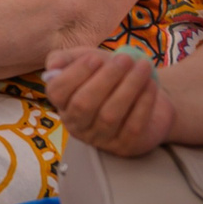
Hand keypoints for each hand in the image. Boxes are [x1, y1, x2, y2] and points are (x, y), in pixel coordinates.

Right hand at [41, 46, 174, 156]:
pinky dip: (143, 102)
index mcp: (63, 103)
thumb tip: (52, 68)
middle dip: (106, 78)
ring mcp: (100, 139)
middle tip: (125, 59)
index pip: (57, 92)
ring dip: (128, 87)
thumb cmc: (109, 76)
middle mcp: (77, 125)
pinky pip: (133, 125)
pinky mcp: (125, 146)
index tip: (95, 57)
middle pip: (84, 104)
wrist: (143, 97)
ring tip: (142, 66)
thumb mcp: (86, 61)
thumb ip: (66, 59)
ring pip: (110, 115)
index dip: (75, 74)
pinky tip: (150, 84)